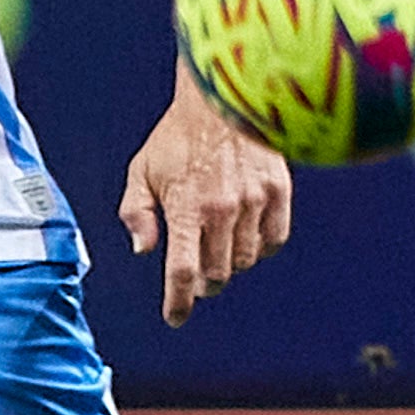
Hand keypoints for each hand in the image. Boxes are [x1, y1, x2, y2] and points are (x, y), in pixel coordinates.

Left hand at [122, 75, 294, 324]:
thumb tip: (142, 249)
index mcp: (185, 208)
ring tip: (219, 244)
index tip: (175, 318)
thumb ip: (136, 212)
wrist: (223, 96)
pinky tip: (247, 234)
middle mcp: (221, 210)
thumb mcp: (141, 170)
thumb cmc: (177, 135)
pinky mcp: (278, 192)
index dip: (178, 303)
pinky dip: (260, 246)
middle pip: (217, 274)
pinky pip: (273, 240)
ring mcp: (253, 202)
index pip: (182, 272)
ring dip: (231, 263)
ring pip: (245, 260)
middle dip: (205, 282)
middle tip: (198, 273)